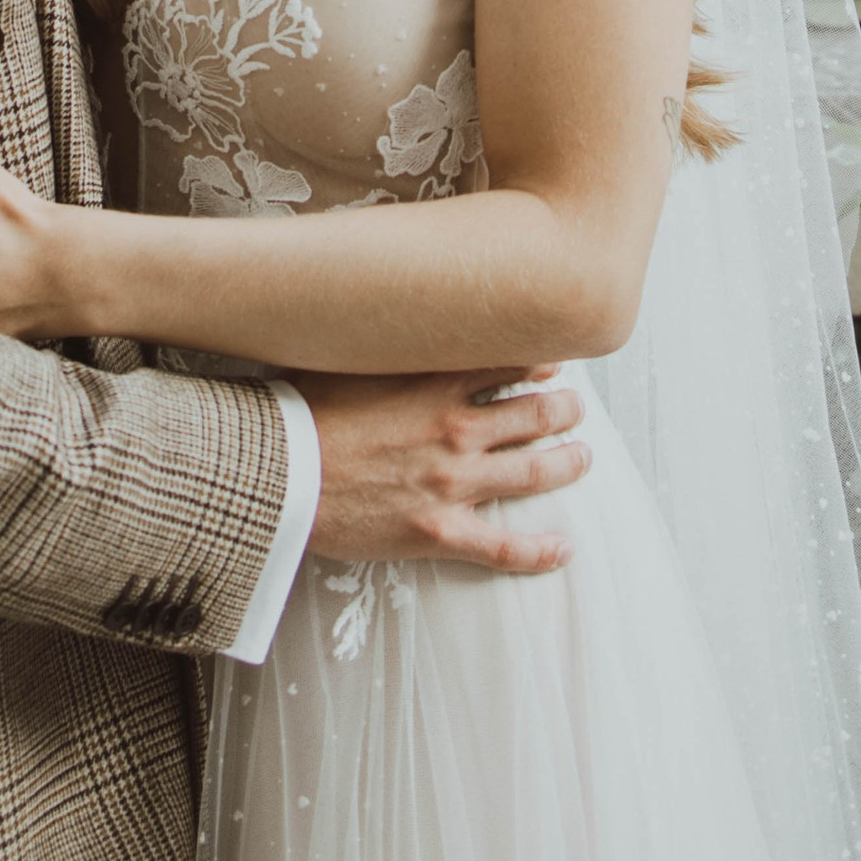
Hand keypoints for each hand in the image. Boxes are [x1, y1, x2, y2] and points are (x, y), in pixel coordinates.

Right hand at [297, 367, 590, 577]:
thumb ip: (387, 340)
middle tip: (574, 407)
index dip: (541, 360)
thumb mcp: (347, 357)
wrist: (277, 474)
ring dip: (567, 463)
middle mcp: (455, 429)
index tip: (553, 360)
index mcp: (435, 382)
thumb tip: (394, 309)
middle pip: (535, 414)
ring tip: (582, 457)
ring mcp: (453, 482)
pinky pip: (504, 547)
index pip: (511, 361)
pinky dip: (540, 551)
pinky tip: (564, 549)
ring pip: (535, 472)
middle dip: (564, 409)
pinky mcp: (440, 531)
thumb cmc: (302, 412)